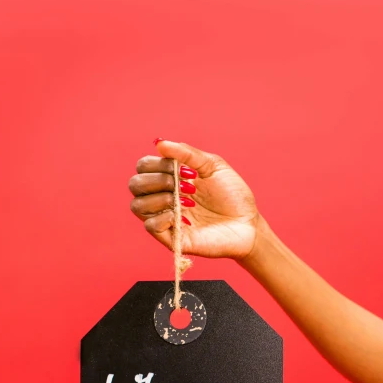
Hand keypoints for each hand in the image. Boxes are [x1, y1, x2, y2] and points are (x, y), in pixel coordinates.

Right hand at [129, 139, 258, 260]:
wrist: (248, 223)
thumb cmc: (233, 195)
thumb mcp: (213, 165)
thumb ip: (187, 153)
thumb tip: (160, 143)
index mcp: (171, 178)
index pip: (143, 167)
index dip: (156, 164)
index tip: (184, 170)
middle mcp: (164, 198)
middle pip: (134, 184)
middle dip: (155, 179)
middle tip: (180, 184)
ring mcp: (166, 219)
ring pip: (137, 206)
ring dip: (157, 197)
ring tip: (184, 200)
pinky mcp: (172, 238)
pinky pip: (150, 227)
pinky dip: (161, 217)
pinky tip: (180, 215)